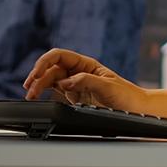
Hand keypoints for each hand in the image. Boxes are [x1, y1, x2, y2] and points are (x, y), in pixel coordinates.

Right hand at [24, 48, 144, 111]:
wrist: (137, 111)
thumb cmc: (128, 96)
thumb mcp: (108, 86)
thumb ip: (86, 81)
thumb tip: (66, 82)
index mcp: (86, 64)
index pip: (59, 56)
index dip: (45, 63)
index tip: (37, 74)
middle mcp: (79, 72)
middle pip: (52, 69)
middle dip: (38, 77)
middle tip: (29, 89)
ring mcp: (76, 84)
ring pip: (51, 81)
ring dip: (39, 86)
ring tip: (30, 96)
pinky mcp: (75, 97)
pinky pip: (56, 92)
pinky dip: (45, 94)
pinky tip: (38, 98)